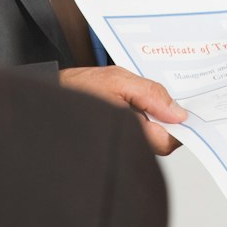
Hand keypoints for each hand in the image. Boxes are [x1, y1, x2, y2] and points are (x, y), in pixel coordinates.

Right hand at [60, 66, 188, 155]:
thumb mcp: (118, 80)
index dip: (177, 127)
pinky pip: (137, 138)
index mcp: (129, 132)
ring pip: (149, 141)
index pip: (167, 142)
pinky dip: (140, 124)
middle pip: (160, 144)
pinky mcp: (114, 143)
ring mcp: (120, 146)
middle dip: (165, 124)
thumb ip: (150, 94)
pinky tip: (132, 109)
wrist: (48, 98)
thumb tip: (178, 113)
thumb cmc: (77, 90)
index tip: (179, 111)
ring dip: (152, 123)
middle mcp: (125, 146)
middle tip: (160, 103)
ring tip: (140, 103)